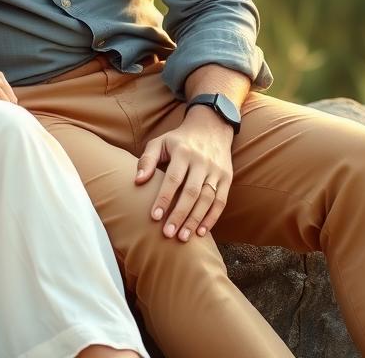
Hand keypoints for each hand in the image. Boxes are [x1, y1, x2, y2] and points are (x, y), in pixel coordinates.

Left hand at [135, 107, 233, 242]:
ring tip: (183, 238)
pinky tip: (201, 232)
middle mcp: (201, 161)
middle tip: (168, 234)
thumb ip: (147, 160)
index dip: (164, 198)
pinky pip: (221, 201)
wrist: (211, 127)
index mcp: (182, 152)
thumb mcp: (160, 143)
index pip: (173, 178)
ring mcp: (216, 170)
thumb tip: (138, 181)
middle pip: (191, 192)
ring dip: (195, 220)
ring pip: (207, 199)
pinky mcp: (227, 177)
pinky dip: (212, 218)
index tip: (154, 217)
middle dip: (179, 214)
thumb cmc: (179, 140)